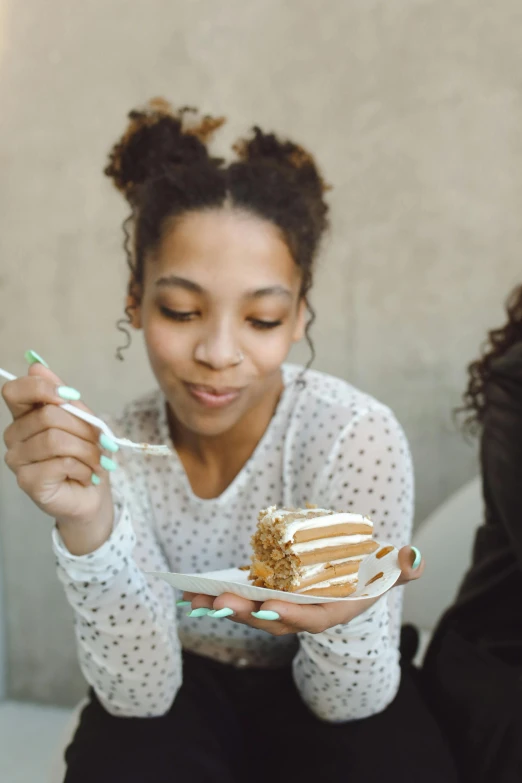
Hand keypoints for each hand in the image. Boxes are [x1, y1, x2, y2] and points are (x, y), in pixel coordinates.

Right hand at [2, 360, 115, 551]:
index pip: (14, 391)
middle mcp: (14, 436)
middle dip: (83, 428)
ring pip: (55, 439)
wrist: (92, 494)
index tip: (69, 396)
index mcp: (25, 416)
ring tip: (95, 461)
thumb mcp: (82, 420)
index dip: (41, 388)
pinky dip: (82, 467)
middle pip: (47, 415)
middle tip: (99, 443)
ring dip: (86, 450)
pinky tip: (85, 475)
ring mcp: (17, 460)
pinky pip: (60, 463)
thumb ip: (62, 395)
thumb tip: (36, 365)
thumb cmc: (86, 455)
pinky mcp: (27, 481)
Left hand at [182, 545, 424, 635]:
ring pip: (251, 612)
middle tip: (221, 601)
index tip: (272, 608)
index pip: (314, 619)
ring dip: (223, 607)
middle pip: (274, 619)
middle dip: (248, 612)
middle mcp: (305, 615)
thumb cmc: (367, 572)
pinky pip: (240, 600)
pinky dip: (218, 597)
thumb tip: (415, 560)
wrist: (346, 577)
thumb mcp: (386, 569)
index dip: (294, 615)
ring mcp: (282, 608)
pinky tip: (194, 592)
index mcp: (333, 611)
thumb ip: (400, 567)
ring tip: (196, 598)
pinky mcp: (265, 598)